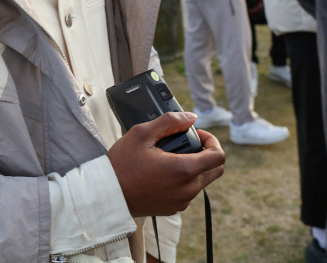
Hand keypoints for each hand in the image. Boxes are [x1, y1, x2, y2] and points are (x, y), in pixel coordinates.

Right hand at [107, 112, 225, 216]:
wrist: (107, 195)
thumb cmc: (122, 164)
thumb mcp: (141, 134)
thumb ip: (169, 121)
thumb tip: (191, 117)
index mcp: (184, 170)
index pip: (219, 156)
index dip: (212, 141)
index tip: (198, 135)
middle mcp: (188, 189)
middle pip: (215, 170)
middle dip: (206, 154)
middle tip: (187, 144)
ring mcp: (182, 201)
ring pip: (201, 181)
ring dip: (194, 167)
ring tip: (170, 157)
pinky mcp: (174, 209)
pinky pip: (188, 192)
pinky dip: (183, 181)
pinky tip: (163, 172)